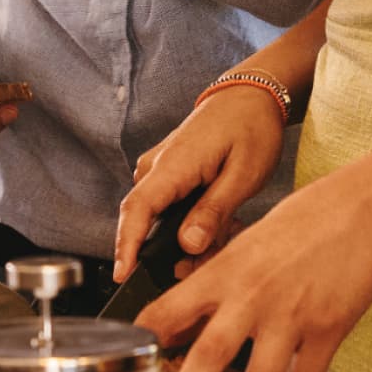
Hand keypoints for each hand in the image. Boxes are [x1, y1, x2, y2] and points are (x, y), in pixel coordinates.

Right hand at [112, 83, 283, 279]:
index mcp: (173, 164)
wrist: (250, 95)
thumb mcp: (243, 174)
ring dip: (188, 236)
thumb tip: (188, 245)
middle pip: (146, 222)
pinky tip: (220, 221)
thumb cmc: (250, 128)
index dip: (126, 246)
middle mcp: (156, 166)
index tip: (121, 276)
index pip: (136, 210)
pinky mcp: (167, 171)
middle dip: (172, 252)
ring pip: (161, 218)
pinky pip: (169, 207)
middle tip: (209, 261)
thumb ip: (214, 211)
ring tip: (229, 230)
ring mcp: (159, 168)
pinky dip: (191, 221)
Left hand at [135, 162, 371, 371]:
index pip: (170, 308)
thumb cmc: (302, 222)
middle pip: (208, 356)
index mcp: (225, 271)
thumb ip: (218, 279)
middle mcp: (251, 296)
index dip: (145, 339)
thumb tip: (188, 314)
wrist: (360, 211)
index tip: (130, 365)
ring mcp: (290, 316)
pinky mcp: (327, 330)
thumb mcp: (246, 243)